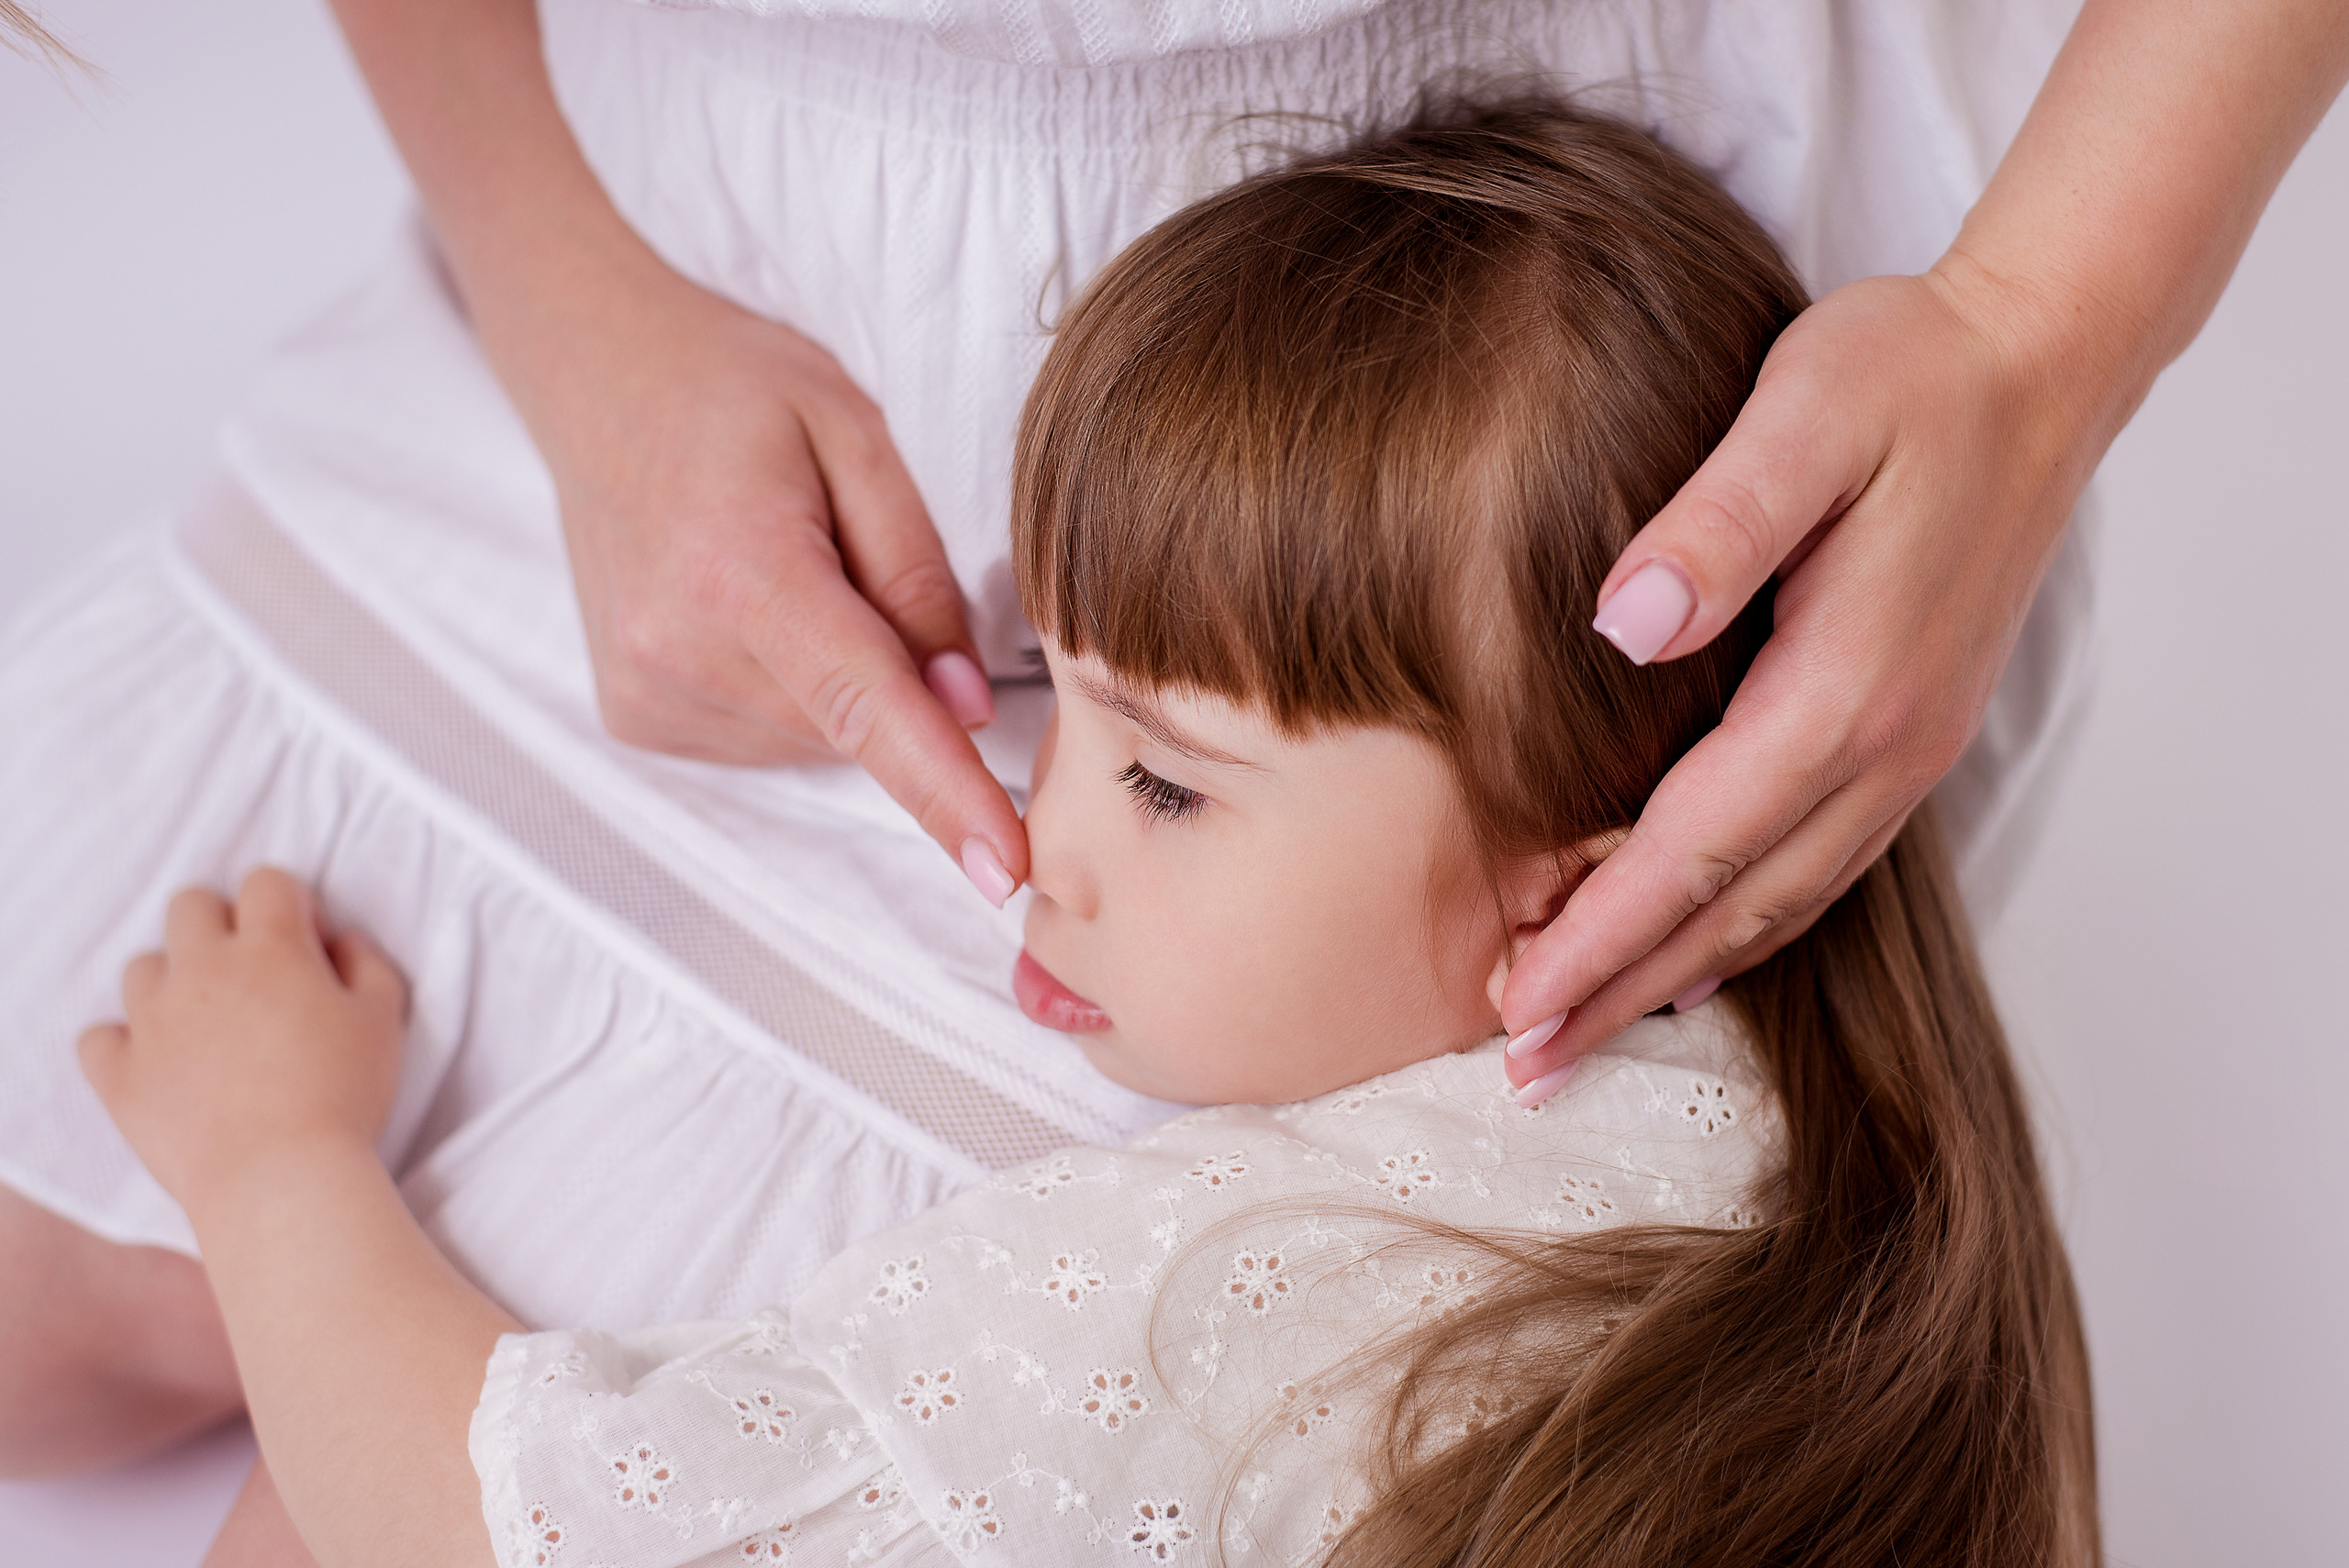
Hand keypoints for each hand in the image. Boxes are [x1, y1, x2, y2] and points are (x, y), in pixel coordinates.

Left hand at [78, 869, 408, 1215]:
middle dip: (221, 923)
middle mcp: (202, 970)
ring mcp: (152, 1021)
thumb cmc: (345, 1096)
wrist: (280, 1179)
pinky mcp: (121, 1074)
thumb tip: (342, 939)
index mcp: (269, 949)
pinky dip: (123, 1042)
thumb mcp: (385, 1021)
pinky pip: (98, 1037)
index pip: (266, 882)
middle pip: (190, 905)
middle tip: (254, 974)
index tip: (308, 947)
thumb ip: (368, 963)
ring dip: (174, 982)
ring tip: (209, 1023)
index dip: (291, 906)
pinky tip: (157, 1060)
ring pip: (143, 967)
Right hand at [326, 0, 1028, 901]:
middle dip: (893, 666)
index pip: (868, 705)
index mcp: (742, 569)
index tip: (1002, 868)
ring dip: (835, 675)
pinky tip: (747, 603)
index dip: (945, 792)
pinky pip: (765, 736)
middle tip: (844, 552)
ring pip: (816, 738)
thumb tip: (963, 704)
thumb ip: (916, 571)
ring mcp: (644, 691)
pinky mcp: (634, 715)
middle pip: (854, 721)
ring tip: (779, 563)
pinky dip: (789, 688)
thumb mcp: (853, 433)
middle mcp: (677, 647)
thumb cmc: (731, 385)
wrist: (593, 371)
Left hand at [1501, 263, 2093, 1089]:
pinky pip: (1817, 867)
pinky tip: (1696, 954)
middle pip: (1732, 908)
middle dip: (1619, 991)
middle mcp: (1884, 746)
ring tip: (1584, 1030)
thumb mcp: (1804, 411)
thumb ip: (1719, 520)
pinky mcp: (1909, 733)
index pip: (1693, 849)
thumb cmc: (1908, 373)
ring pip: (1778, 903)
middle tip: (1524, 1065)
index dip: (1597, 935)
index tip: (1515, 1002)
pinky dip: (1744, 927)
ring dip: (1676, 975)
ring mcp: (1906, 749)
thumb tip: (1622, 622)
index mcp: (1843, 687)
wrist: (2038, 363)